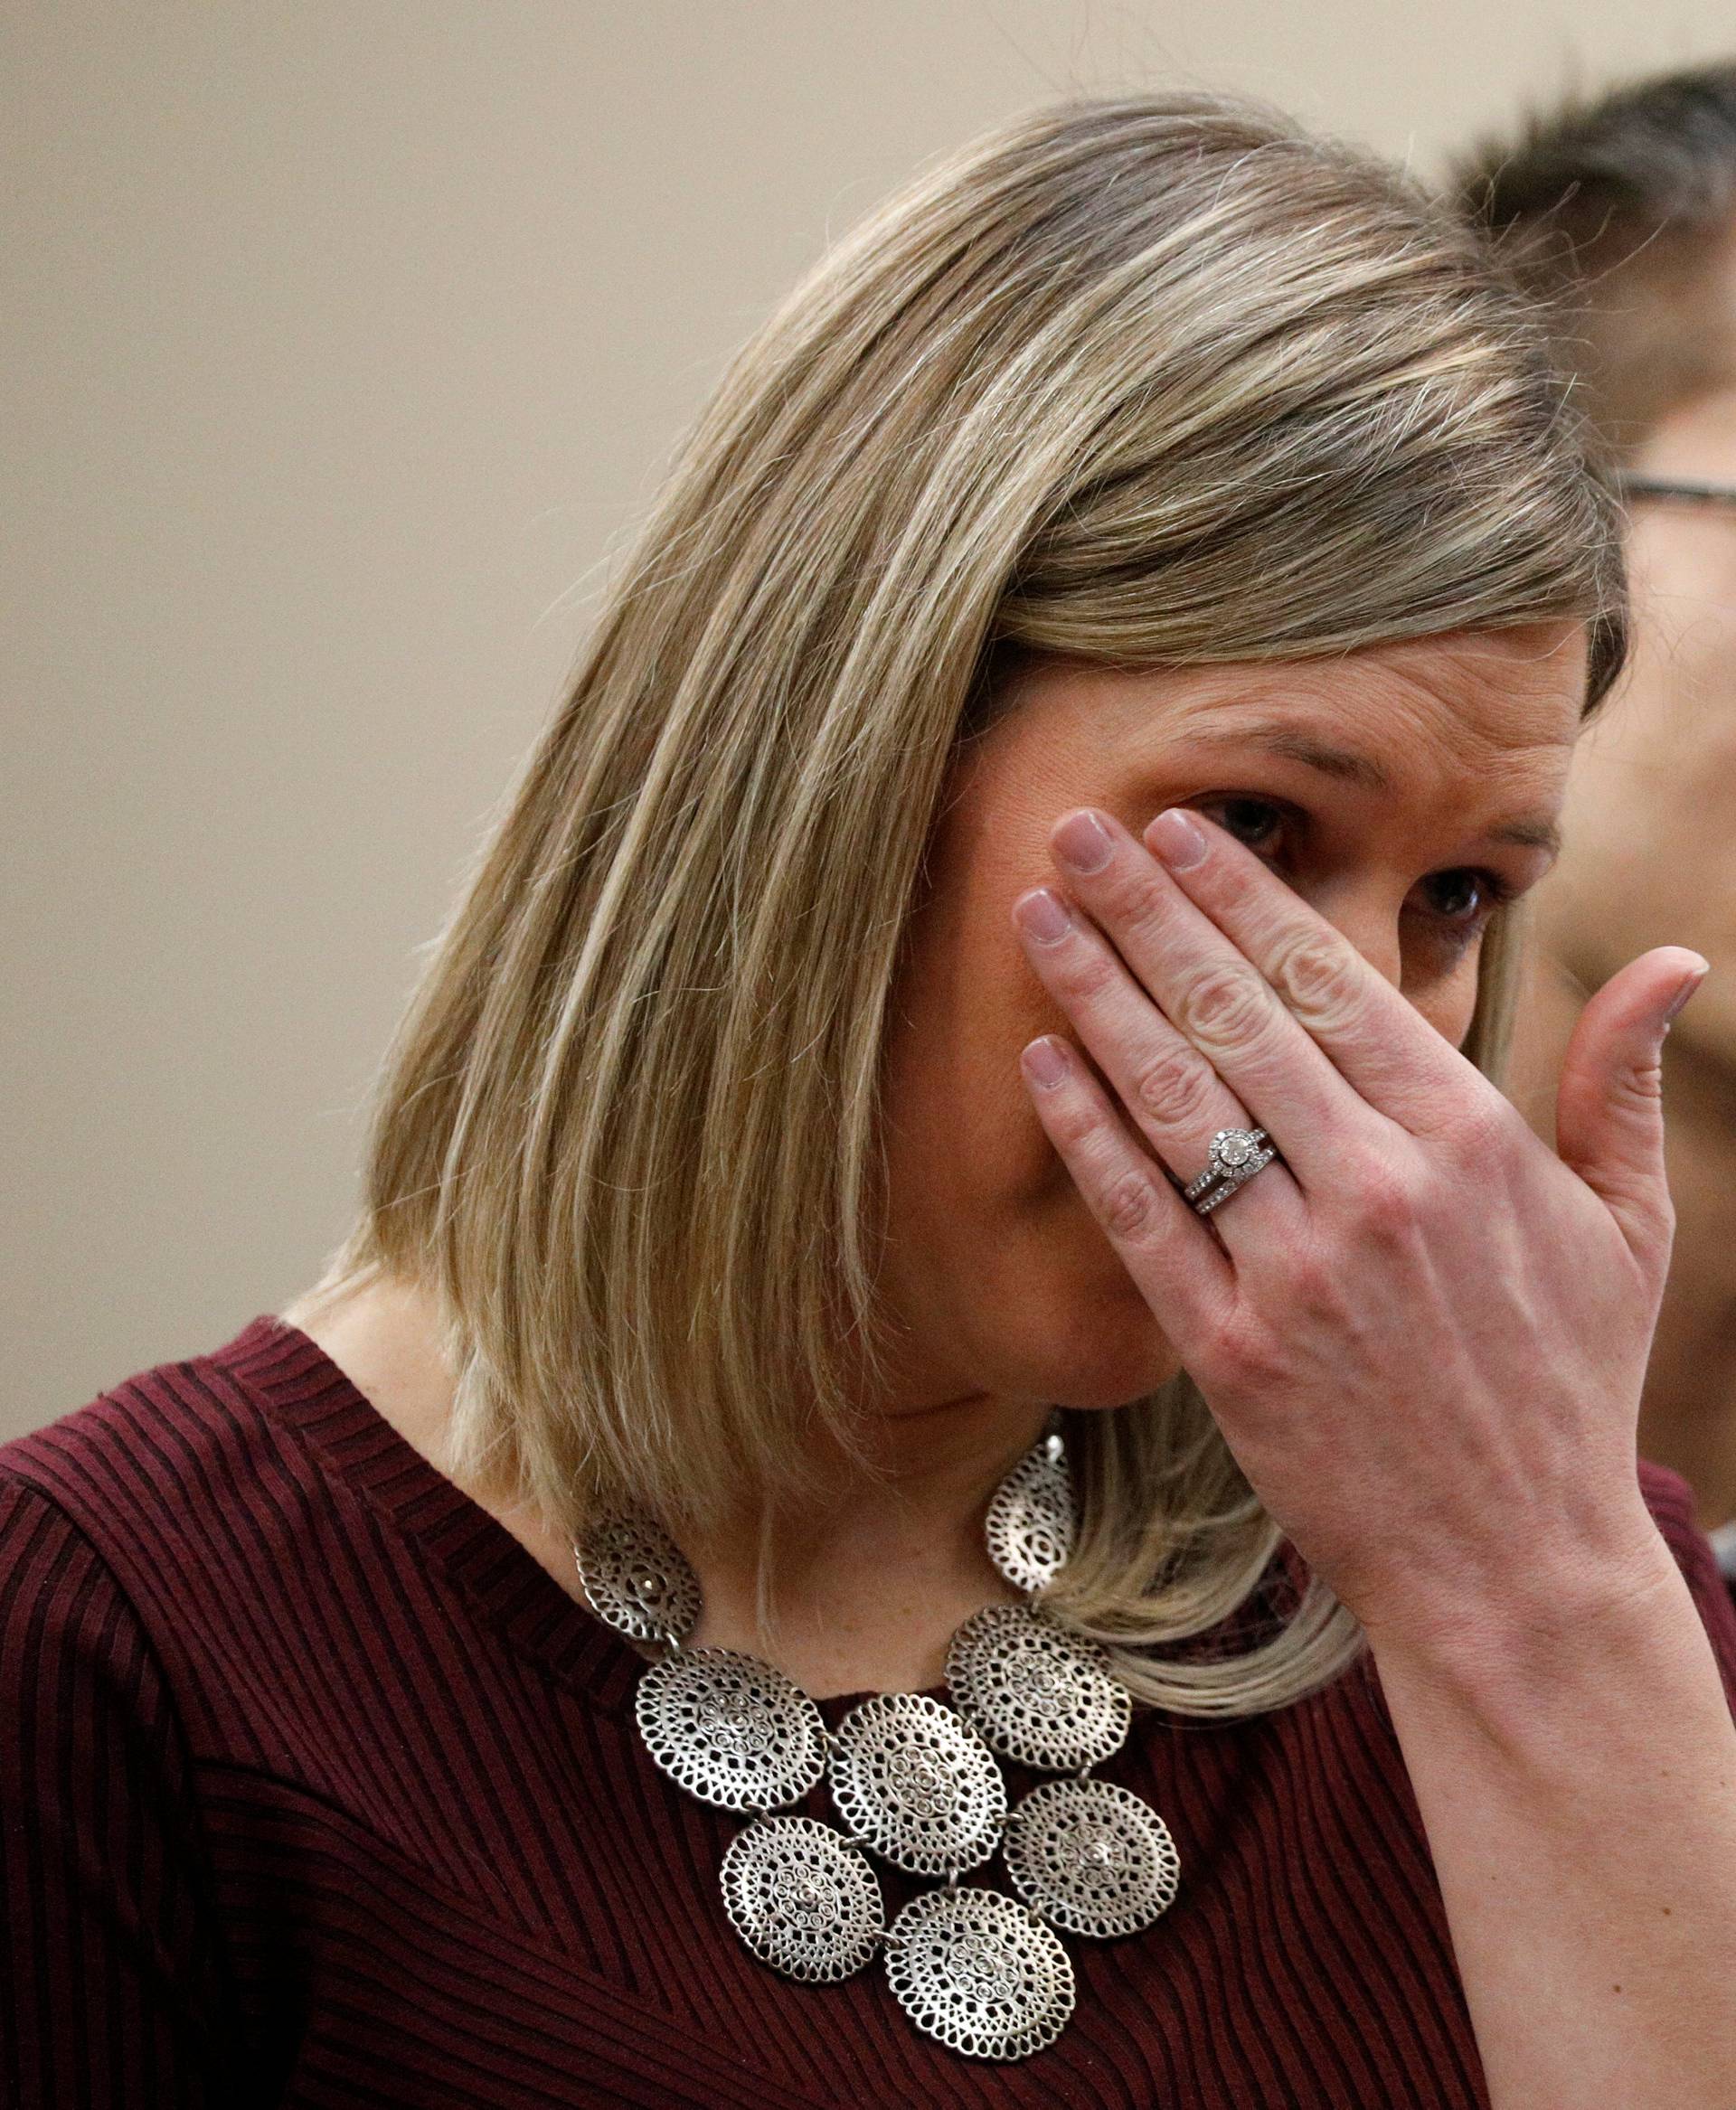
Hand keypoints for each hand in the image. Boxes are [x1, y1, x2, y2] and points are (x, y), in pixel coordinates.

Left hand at [1011, 802, 1708, 1648]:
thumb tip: (1670, 958)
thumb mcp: (1628, 1227)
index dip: (1243, 895)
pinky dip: (1086, 1132)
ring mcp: (1293, 1270)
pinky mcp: (1228, 1349)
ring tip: (1038, 915)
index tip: (1180, 831)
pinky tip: (1042, 1059)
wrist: (1512, 1563)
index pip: (1329, 981)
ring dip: (1095, 994)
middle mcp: (1373, 1188)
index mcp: (1465, 1138)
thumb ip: (1620, 1084)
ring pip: (1174, 1099)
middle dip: (1146, 911)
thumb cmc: (1568, 1383)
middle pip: (1233, 1015)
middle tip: (1078, 829)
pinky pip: (1140, 1215)